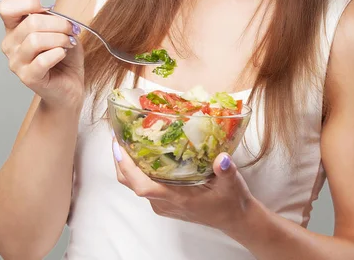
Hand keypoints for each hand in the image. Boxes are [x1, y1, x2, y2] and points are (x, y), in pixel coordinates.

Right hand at [0, 0, 84, 107]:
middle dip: (58, 23)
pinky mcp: (28, 78)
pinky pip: (43, 59)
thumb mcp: (56, 23)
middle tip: (70, 30)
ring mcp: (16, 63)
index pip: (7, 8)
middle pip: (31, 22)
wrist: (71, 84)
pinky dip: (59, 53)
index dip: (28, 2)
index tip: (47, 6)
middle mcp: (10, 45)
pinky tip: (62, 55)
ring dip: (60, 39)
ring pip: (36, 40)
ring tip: (68, 43)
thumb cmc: (64, 54)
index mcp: (14, 28)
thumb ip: (41, 4)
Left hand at [111, 134, 253, 232]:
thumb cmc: (231, 200)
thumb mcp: (232, 183)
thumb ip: (225, 170)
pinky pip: (144, 184)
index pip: (143, 187)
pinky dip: (137, 169)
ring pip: (136, 184)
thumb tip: (221, 158)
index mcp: (178, 198)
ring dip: (128, 164)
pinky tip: (143, 151)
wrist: (235, 218)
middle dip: (121, 161)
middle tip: (118, 135)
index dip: (128, 168)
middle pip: (132, 184)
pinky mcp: (166, 201)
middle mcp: (165, 203)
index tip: (119, 148)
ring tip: (127, 138)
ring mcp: (164, 203)